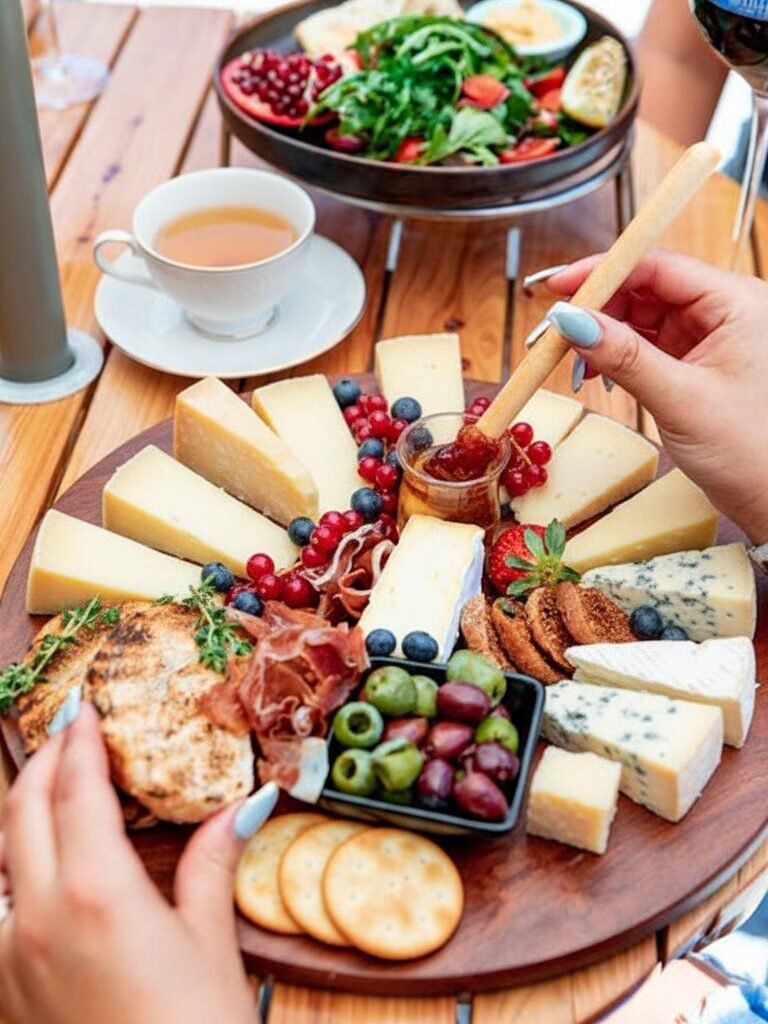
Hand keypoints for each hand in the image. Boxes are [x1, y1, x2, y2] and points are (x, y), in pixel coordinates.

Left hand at [0, 702, 273, 1023]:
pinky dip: (12, 869)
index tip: (85, 705)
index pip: (77, 790)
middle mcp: (37, 916)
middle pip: (22, 810)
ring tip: (49, 787)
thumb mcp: (210, 940)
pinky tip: (36, 871)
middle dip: (43, 760)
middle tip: (67, 727)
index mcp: (94, 891)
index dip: (80, 740)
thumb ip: (213, 862)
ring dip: (20, 811)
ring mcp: (11, 958)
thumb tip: (248, 803)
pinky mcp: (7, 992)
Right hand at [545, 249, 767, 543]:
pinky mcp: (698, 361)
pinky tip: (596, 369)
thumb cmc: (752, 452)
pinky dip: (618, 352)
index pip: (658, 267)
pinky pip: (648, 342)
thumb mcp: (679, 400)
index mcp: (738, 303)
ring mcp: (711, 335)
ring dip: (604, 331)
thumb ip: (623, 356)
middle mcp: (726, 310)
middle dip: (599, 305)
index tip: (558, 288)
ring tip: (573, 356)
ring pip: (643, 314)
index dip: (604, 272)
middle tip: (556, 327)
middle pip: (646, 286)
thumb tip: (570, 321)